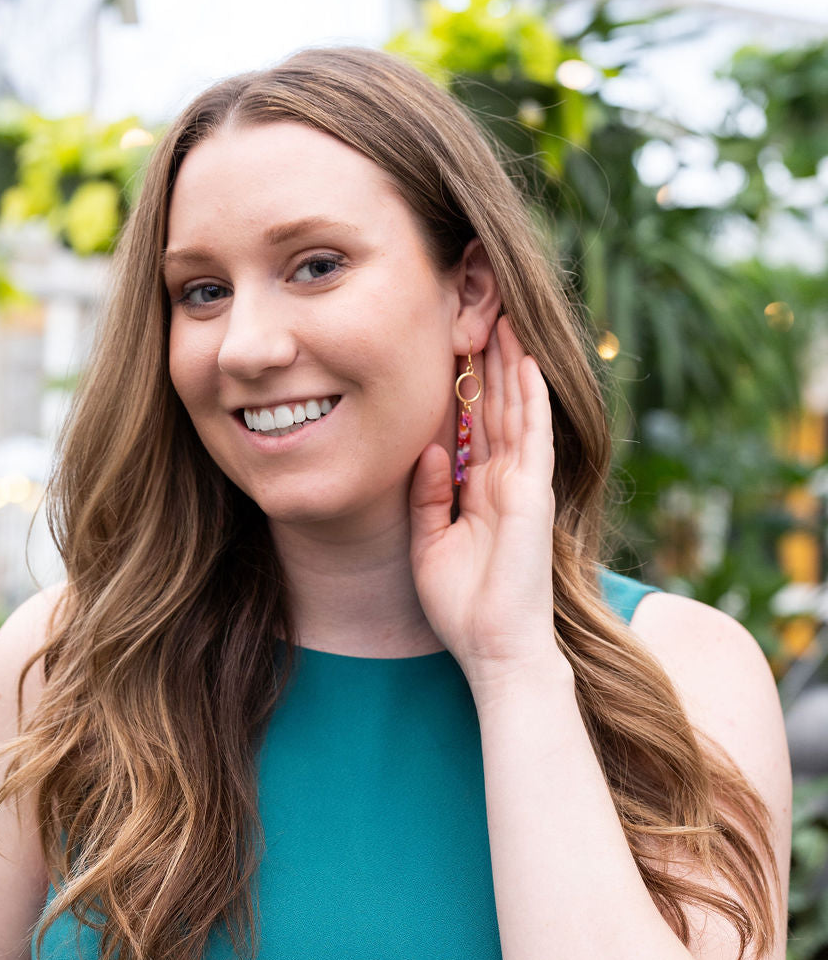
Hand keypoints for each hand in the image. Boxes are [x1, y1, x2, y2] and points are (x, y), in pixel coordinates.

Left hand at [409, 315, 563, 683]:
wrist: (495, 648)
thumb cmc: (463, 607)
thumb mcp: (429, 542)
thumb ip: (428, 494)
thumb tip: (427, 448)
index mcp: (481, 491)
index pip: (474, 426)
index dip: (467, 386)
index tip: (456, 345)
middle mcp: (505, 480)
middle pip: (496, 407)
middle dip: (490, 360)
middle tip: (484, 311)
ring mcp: (523, 483)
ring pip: (516, 409)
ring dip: (512, 365)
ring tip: (505, 318)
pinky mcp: (532, 493)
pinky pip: (531, 435)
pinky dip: (529, 398)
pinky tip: (525, 363)